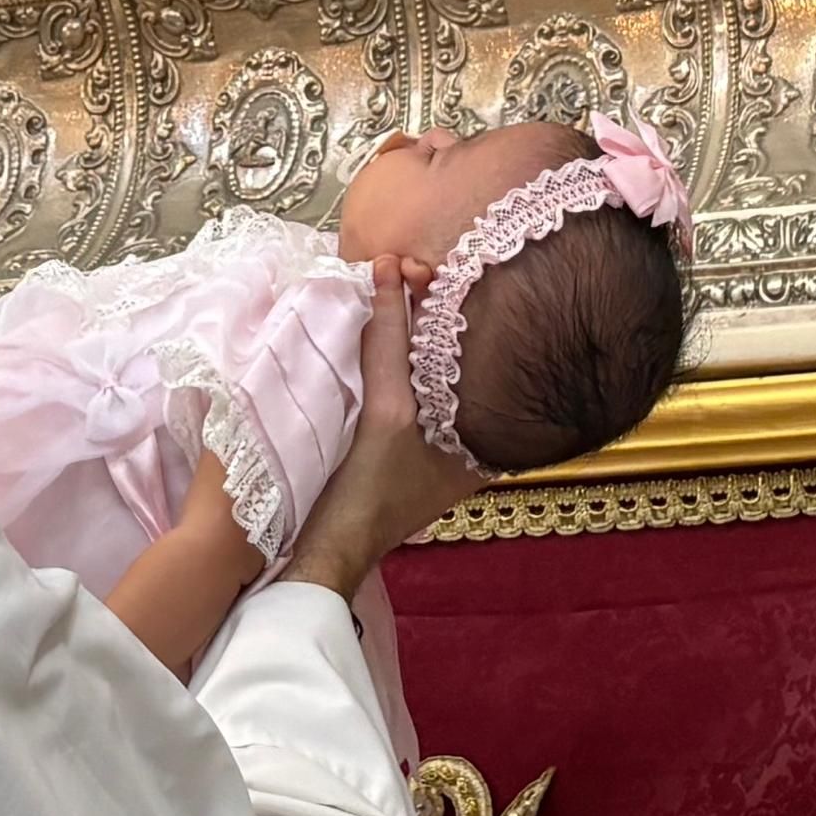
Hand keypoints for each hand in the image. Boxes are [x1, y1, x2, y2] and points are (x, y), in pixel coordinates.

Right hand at [277, 268, 474, 597]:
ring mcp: (438, 440)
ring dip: (409, 321)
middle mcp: (471, 435)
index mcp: (486, 436)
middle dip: (430, 304)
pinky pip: (407, 380)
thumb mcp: (387, 413)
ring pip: (428, 363)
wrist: (330, 549)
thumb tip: (390, 272)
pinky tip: (380, 318)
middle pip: (453, 352)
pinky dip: (395, 348)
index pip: (471, 350)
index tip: (415, 266)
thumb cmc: (368, 492)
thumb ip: (391, 345)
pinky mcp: (406, 441)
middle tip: (403, 265)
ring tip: (390, 277)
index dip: (445, 302)